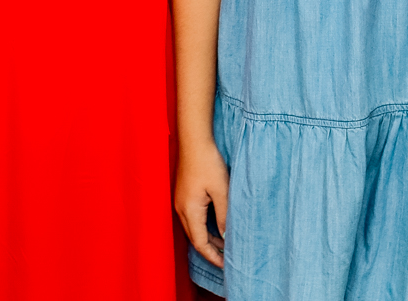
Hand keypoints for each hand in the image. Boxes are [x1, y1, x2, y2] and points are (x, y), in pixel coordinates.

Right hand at [174, 140, 230, 267]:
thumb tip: (226, 237)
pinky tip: (216, 225)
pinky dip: (204, 227)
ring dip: (208, 238)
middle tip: (228, 258)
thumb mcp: (221, 191)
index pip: (200, 243)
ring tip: (225, 243)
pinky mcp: (183, 195)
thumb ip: (224, 216)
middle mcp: (181, 209)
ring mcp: (180, 202)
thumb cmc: (208, 163)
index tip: (226, 265)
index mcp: (189, 211)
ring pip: (193, 229)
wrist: (194, 141)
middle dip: (211, 251)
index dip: (213, 256)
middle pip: (195, 239)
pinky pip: (192, 219)